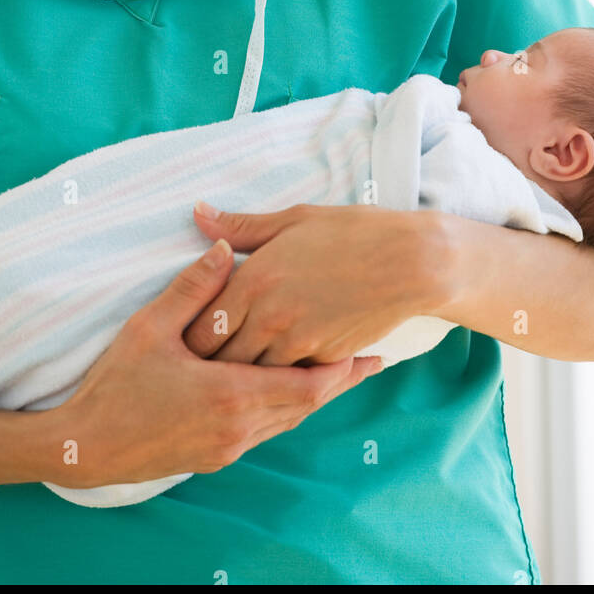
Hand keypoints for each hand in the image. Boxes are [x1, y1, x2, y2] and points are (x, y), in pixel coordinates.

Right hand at [50, 238, 383, 488]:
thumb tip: (225, 248)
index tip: (369, 346)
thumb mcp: (149, 327)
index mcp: (230, 396)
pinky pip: (265, 430)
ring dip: (314, 395)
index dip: (342, 368)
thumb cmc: (114, 386)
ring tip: (342, 370)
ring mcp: (227, 448)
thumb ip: (194, 287)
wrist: (82, 448)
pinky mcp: (214, 456)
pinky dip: (285, 408)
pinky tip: (289, 390)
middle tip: (371, 357)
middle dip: (339, 381)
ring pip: (287, 421)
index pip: (307, 386)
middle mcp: (238, 429)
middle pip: (306, 406)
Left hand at [183, 202, 448, 365]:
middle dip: (206, 366)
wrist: (411, 261)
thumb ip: (241, 227)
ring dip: (239, 378)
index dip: (188, 337)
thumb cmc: (352, 232)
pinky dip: (276, 380)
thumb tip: (198, 214)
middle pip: (219, 359)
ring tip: (226, 379)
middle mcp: (269, 316)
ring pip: (250, 377)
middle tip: (195, 369)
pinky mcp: (323, 360)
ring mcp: (298, 343)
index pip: (201, 325)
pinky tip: (269, 377)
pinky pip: (287, 379)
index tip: (183, 340)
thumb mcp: (294, 220)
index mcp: (255, 279)